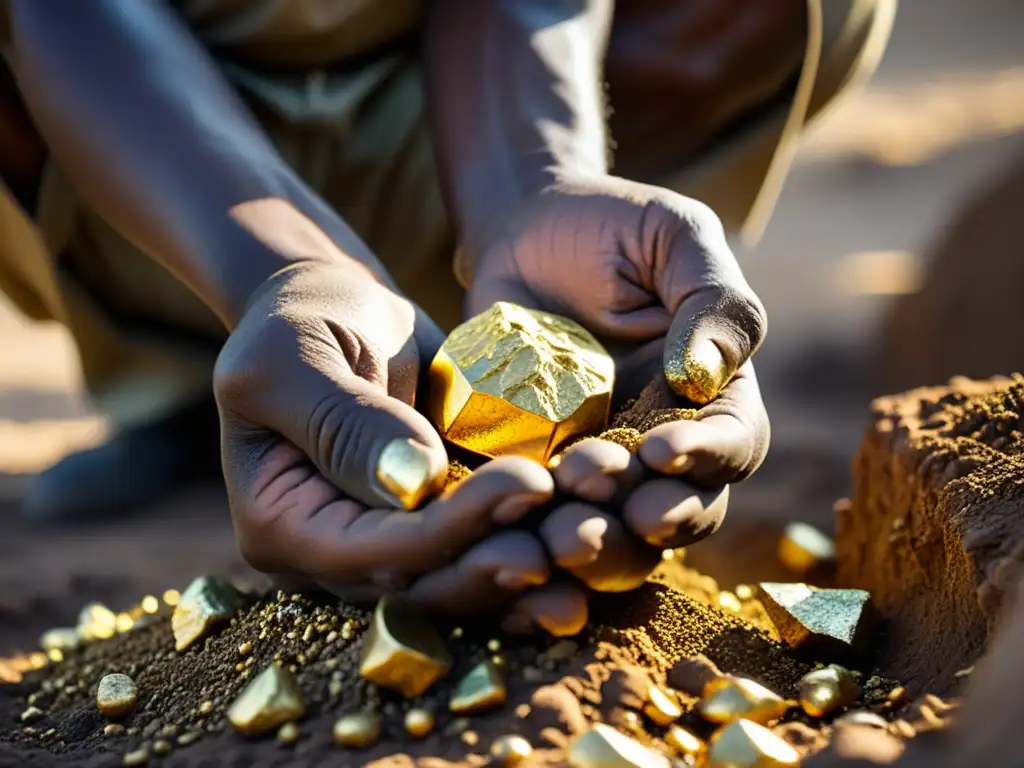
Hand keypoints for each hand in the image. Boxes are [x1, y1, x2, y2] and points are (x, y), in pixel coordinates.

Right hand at [214, 260, 577, 625]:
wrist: (334, 310)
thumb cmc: (297, 320)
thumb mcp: (294, 356)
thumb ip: (344, 421)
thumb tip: (414, 484)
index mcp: (282, 526)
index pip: (374, 550)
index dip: (452, 530)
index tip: (528, 484)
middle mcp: (334, 555)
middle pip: (424, 583)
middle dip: (501, 564)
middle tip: (576, 536)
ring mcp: (386, 544)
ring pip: (462, 579)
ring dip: (531, 569)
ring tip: (597, 543)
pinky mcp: (433, 523)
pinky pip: (483, 545)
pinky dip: (533, 542)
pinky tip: (591, 531)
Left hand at [465, 174, 769, 597]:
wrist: (522, 228)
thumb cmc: (612, 226)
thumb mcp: (675, 237)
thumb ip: (711, 299)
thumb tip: (707, 377)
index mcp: (713, 398)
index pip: (732, 446)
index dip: (705, 459)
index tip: (659, 450)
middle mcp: (661, 444)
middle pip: (677, 512)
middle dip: (642, 521)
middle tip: (595, 501)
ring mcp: (596, 463)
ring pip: (609, 531)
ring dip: (587, 540)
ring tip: (551, 529)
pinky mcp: (533, 468)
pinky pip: (535, 517)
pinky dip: (523, 532)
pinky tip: (500, 527)